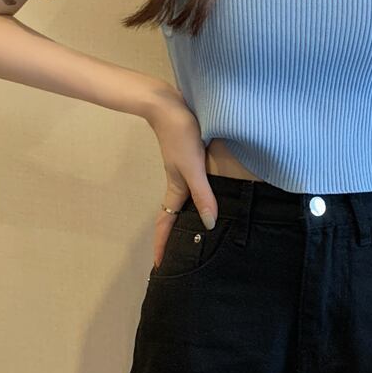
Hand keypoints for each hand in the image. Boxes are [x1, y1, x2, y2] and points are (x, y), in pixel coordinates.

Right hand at [143, 86, 218, 268]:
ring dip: (187, 218)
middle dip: (175, 237)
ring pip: (186, 201)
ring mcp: (184, 170)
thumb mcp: (193, 168)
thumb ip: (203, 195)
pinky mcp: (191, 157)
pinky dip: (199, 198)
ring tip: (197, 234)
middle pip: (175, 216)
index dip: (163, 245)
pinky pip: (195, 185)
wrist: (169, 105)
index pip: (166, 224)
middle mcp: (179, 182)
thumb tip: (209, 225)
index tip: (160, 267)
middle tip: (181, 257)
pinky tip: (212, 197)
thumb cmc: (180, 135)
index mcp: (176, 188)